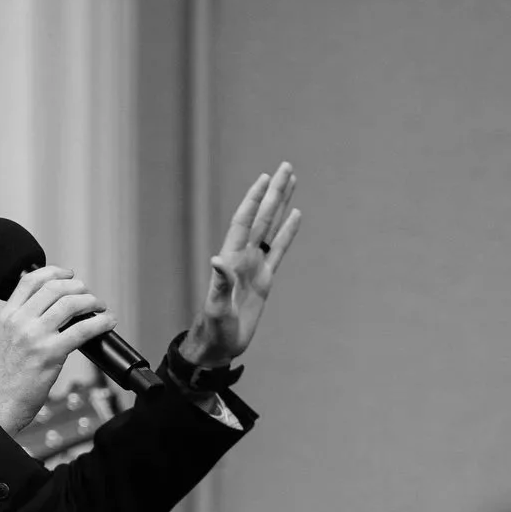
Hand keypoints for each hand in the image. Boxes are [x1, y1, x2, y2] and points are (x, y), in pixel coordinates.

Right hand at [0, 264, 114, 435]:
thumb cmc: (0, 383)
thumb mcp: (3, 343)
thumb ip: (21, 325)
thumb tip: (50, 315)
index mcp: (5, 317)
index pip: (30, 280)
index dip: (54, 272)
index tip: (69, 275)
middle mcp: (19, 321)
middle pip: (55, 287)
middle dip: (78, 287)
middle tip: (89, 295)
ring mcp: (34, 336)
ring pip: (71, 303)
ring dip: (92, 301)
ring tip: (101, 307)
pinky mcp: (50, 353)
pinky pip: (83, 330)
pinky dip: (101, 322)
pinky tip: (108, 323)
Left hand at [182, 162, 302, 368]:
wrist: (219, 345)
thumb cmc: (214, 328)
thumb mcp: (217, 307)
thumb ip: (219, 284)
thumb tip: (217, 260)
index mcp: (231, 259)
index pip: (244, 221)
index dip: (254, 200)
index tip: (266, 179)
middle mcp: (242, 256)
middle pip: (261, 216)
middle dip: (273, 192)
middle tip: (285, 166)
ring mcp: (254, 265)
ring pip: (270, 227)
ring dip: (280, 204)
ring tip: (292, 181)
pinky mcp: (264, 279)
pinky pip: (278, 249)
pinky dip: (287, 232)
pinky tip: (296, 215)